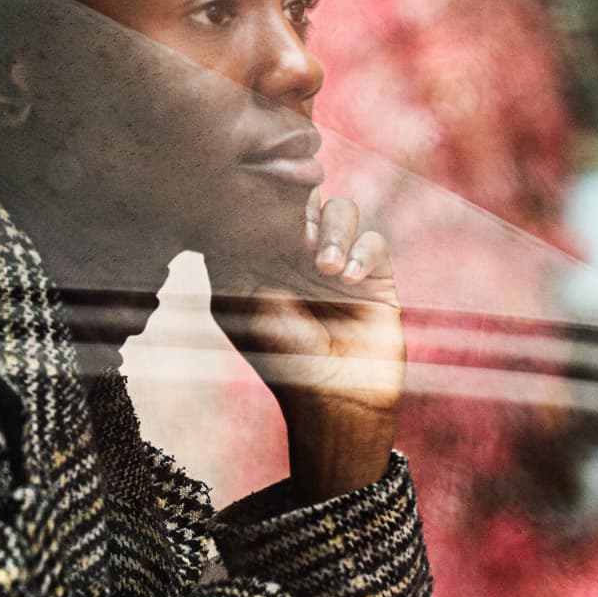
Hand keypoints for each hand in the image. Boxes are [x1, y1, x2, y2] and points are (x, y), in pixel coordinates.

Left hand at [206, 190, 405, 502]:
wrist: (334, 400)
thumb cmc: (278, 356)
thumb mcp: (239, 303)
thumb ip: (229, 254)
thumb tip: (223, 208)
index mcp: (266, 256)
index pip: (267, 204)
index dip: (267, 199)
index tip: (263, 220)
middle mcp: (302, 254)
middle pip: (307, 195)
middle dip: (303, 205)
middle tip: (300, 240)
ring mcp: (339, 263)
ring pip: (342, 208)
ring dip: (334, 228)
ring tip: (326, 268)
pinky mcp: (374, 276)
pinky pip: (373, 240)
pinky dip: (361, 251)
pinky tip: (346, 280)